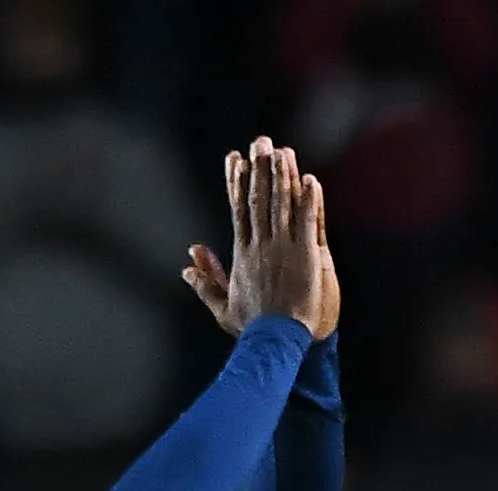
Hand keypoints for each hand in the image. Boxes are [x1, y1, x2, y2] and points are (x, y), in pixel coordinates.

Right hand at [182, 137, 337, 340]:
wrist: (276, 343)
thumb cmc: (253, 329)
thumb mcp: (224, 308)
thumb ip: (206, 282)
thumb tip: (187, 262)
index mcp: (243, 254)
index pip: (238, 209)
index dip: (236, 181)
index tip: (234, 158)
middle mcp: (261, 246)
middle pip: (260, 199)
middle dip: (259, 168)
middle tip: (260, 141)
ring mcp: (284, 249)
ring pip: (282, 204)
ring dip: (282, 175)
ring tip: (282, 150)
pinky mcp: (307, 255)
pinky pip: (308, 220)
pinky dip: (309, 199)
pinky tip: (310, 179)